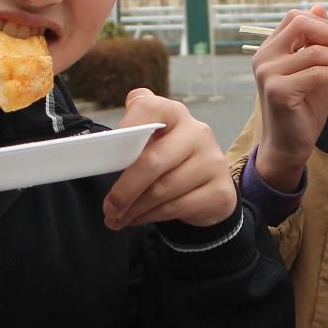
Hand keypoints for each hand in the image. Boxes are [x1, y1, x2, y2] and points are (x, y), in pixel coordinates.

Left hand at [103, 88, 238, 229]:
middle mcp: (197, 133)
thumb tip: (107, 140)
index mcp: (175, 114)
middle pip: (153, 161)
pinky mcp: (220, 190)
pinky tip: (137, 219)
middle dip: (124, 189)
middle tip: (108, 207)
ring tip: (117, 217)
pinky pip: (176, 208)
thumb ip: (132, 133)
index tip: (108, 148)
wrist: (209, 187)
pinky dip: (150, 217)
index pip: (150, 108)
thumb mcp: (153, 141)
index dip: (127, 126)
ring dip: (134, 209)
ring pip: (162, 190)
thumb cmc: (170, 160)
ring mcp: (212, 162)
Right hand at [250, 6, 327, 191]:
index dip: (322, 23)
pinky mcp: (279, 90)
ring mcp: (268, 74)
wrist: (289, 146)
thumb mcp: (312, 69)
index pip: (295, 18)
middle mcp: (263, 57)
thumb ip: (315, 42)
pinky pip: (319, 73)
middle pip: (300, 24)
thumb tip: (320, 7)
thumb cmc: (301, 110)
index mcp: (269, 49)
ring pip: (315, 52)